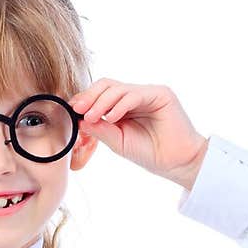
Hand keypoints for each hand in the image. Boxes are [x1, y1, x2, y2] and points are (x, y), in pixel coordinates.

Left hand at [68, 80, 208, 187]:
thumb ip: (100, 129)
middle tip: (77, 109)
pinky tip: (112, 117)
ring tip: (91, 116)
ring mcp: (148, 93)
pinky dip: (120, 105)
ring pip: (118, 88)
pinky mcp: (161, 94)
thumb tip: (79, 119)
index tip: (71, 110)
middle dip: (89, 96)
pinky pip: (134, 94)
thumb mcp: (118, 142)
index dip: (85, 99)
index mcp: (124, 106)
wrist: (176, 163)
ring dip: (101, 101)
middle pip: (106, 85)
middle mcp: (135, 96)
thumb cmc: (150, 153)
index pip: (101, 94)